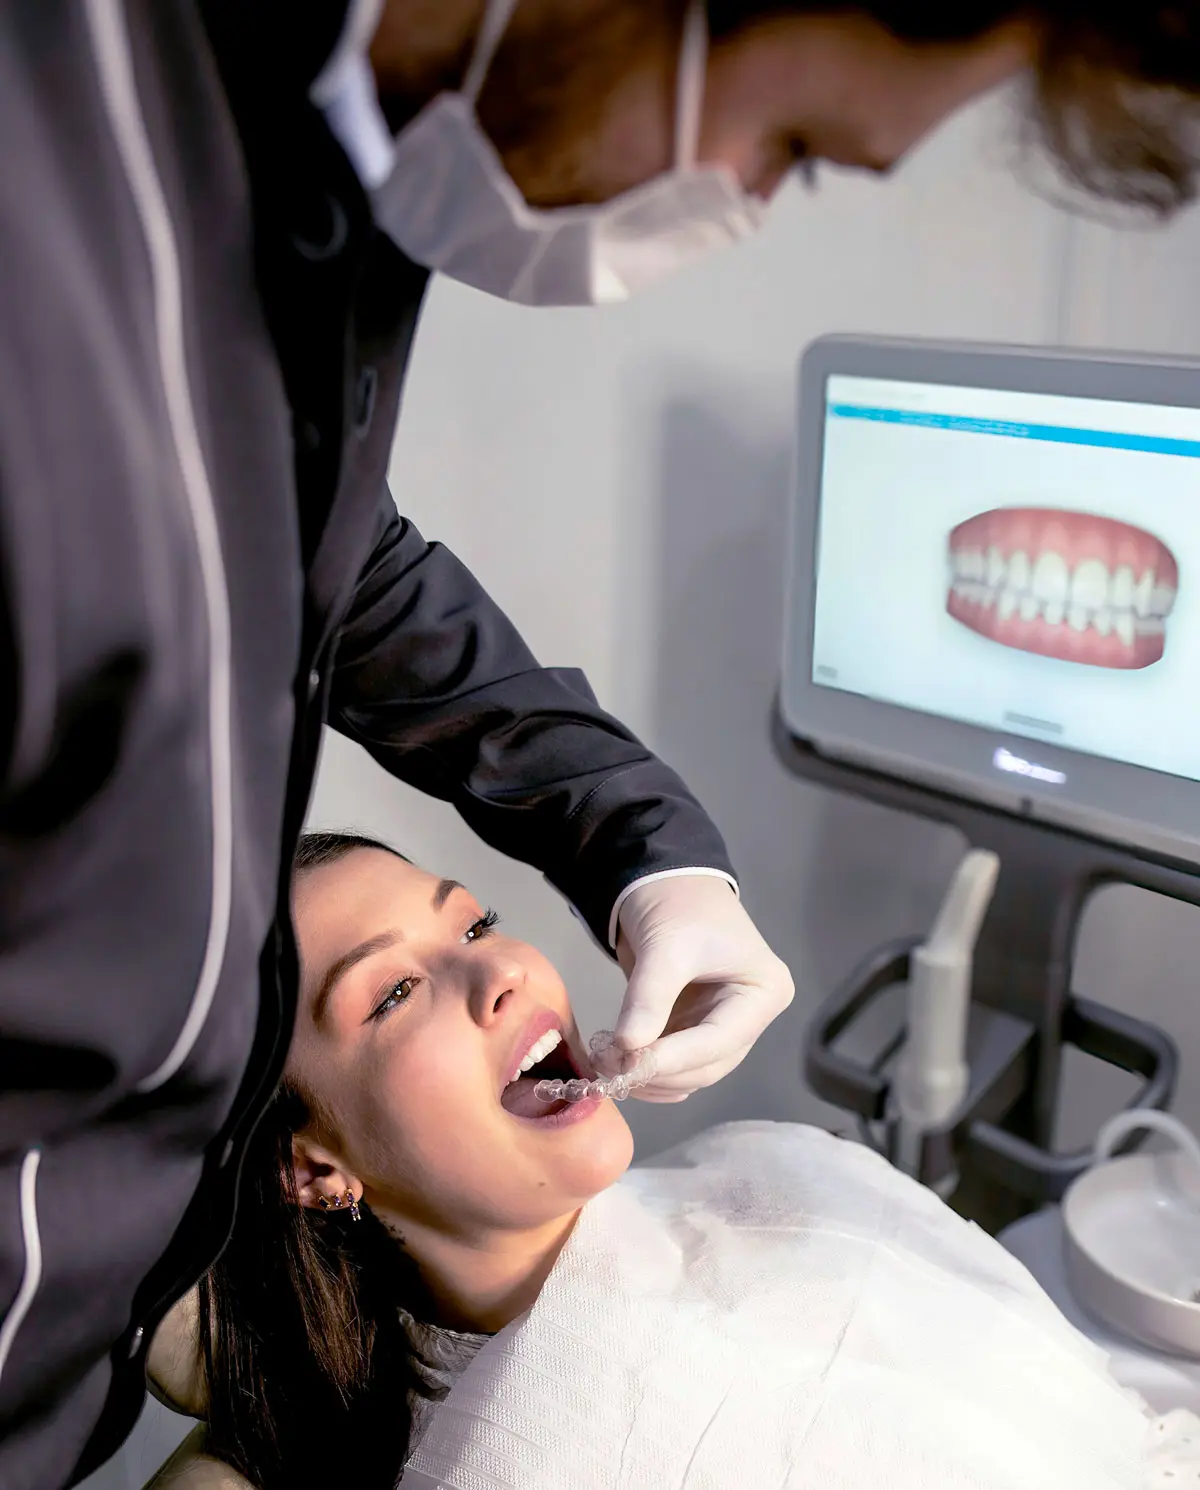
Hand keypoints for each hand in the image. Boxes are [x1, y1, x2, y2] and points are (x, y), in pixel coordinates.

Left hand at [613, 875, 793, 1101]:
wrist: (664, 880)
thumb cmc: (678, 903)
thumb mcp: (666, 946)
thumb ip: (648, 998)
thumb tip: (627, 1048)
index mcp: (765, 992)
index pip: (720, 1040)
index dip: (674, 1059)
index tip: (631, 1066)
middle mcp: (751, 1016)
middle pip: (708, 1064)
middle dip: (659, 1072)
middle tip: (612, 1068)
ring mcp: (725, 1026)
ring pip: (691, 1072)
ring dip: (650, 1078)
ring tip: (608, 1065)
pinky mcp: (696, 1029)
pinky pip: (676, 1065)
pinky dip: (647, 1071)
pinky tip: (618, 1066)